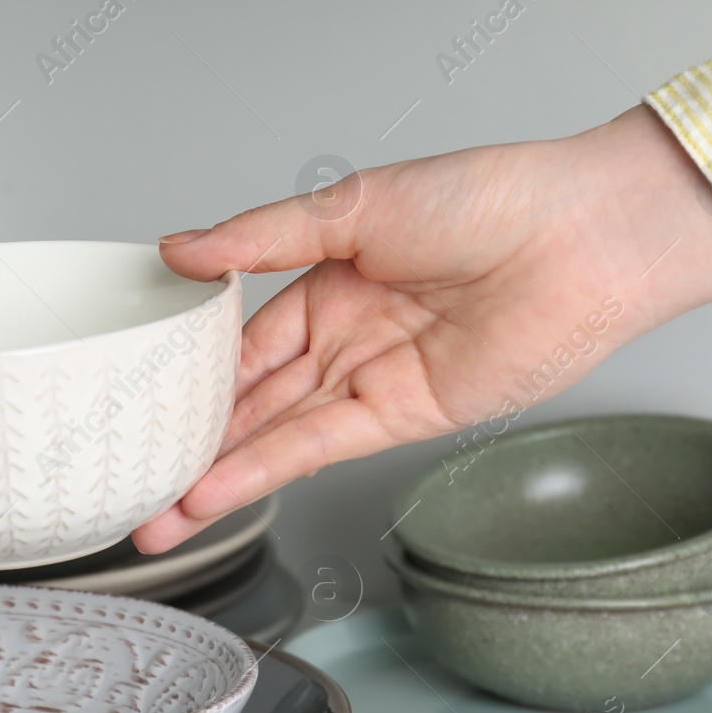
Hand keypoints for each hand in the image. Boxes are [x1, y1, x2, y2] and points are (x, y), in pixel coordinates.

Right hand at [131, 105, 711, 552]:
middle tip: (132, 477)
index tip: (137, 401)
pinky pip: (319, 446)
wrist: (580, 235)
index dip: (191, 372)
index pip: (242, 338)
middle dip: (194, 440)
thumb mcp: (352, 206)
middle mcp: (347, 337)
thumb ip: (261, 237)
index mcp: (330, 281)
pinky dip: (265, 471)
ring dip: (217, 475)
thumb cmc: (489, 198)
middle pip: (253, 398)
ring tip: (157, 514)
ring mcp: (373, 380)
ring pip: (275, 433)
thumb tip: (181, 248)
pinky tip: (217, 492)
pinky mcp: (403, 416)